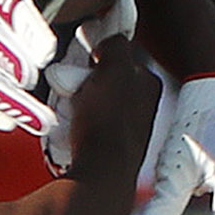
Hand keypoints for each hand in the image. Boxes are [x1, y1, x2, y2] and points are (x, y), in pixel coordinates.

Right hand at [40, 0, 152, 180]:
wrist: (99, 178)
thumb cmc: (108, 123)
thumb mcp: (114, 70)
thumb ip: (116, 45)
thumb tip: (111, 36)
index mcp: (147, 84)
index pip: (114, 53)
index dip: (90, 52)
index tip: (76, 57)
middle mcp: (140, 106)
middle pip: (96, 78)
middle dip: (76, 82)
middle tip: (68, 91)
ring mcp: (121, 129)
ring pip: (82, 101)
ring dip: (68, 104)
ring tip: (66, 116)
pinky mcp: (101, 148)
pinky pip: (76, 125)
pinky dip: (67, 126)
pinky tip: (66, 135)